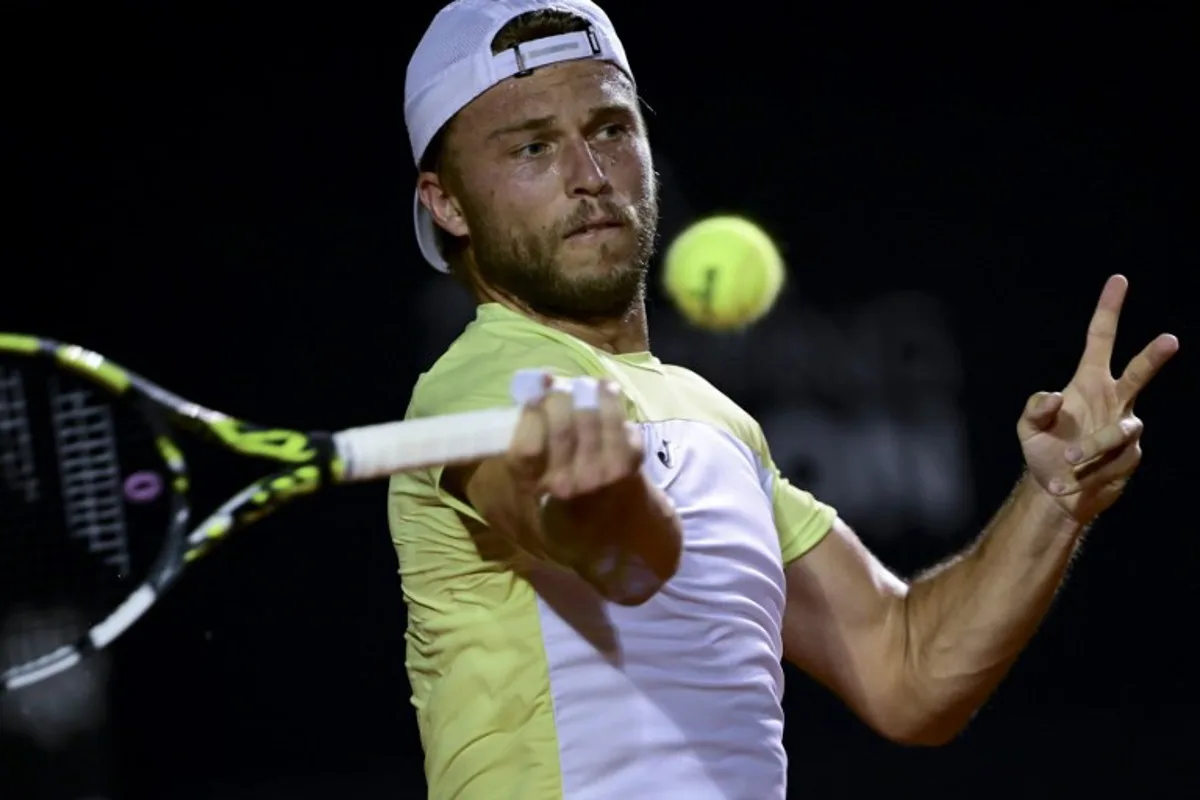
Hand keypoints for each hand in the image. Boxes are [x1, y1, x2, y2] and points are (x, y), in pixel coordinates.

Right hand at [506, 372, 642, 501]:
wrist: (618, 519)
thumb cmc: (568, 491)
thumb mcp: (537, 478)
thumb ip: (530, 438)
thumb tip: (538, 384)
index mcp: (536, 488)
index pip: (526, 449)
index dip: (530, 416)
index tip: (534, 397)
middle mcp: (566, 485)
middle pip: (561, 429)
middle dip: (558, 397)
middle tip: (558, 386)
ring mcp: (599, 475)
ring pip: (589, 418)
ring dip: (586, 391)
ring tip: (584, 383)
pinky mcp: (626, 464)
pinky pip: (615, 420)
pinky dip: (610, 398)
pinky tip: (606, 389)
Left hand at [1017, 275, 1177, 523]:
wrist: (1058, 493)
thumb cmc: (1043, 452)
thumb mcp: (1028, 429)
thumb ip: (1034, 408)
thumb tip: (1053, 394)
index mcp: (1087, 383)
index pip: (1101, 340)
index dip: (1109, 310)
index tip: (1119, 280)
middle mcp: (1112, 400)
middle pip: (1137, 373)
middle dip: (1153, 357)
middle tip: (1170, 339)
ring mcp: (1125, 429)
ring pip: (1118, 431)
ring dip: (1090, 448)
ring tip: (1068, 461)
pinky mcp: (1130, 457)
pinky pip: (1111, 461)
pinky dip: (1086, 473)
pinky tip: (1067, 482)